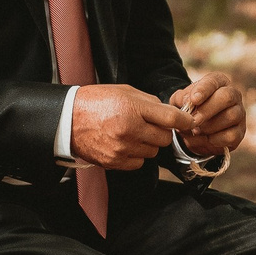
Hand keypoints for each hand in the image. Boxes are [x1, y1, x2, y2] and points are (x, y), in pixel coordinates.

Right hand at [70, 85, 197, 171]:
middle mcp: (129, 130)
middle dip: (162, 131)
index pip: (170, 118)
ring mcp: (122, 148)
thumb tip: (170, 112)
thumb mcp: (124, 92)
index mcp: (132, 109)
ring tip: (133, 133)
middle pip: (164, 138)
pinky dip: (137, 155)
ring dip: (149, 144)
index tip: (188, 120)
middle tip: (150, 125)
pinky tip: (125, 144)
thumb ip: (149, 102)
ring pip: (153, 152)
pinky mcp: (115, 162)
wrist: (67, 120)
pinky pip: (139, 162)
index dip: (184, 120)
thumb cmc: (96, 102)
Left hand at [165, 71, 244, 158]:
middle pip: (227, 97)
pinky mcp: (240, 132)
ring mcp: (239, 113)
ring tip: (196, 131)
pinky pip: (231, 135)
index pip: (214, 81)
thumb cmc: (190, 110)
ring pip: (231, 116)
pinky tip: (205, 139)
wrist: (196, 131)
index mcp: (218, 82)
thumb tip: (188, 101)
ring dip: (210, 126)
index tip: (193, 100)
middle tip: (194, 120)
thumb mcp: (180, 101)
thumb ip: (181, 98)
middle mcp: (233, 95)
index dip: (204, 89)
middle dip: (208, 110)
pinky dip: (216, 140)